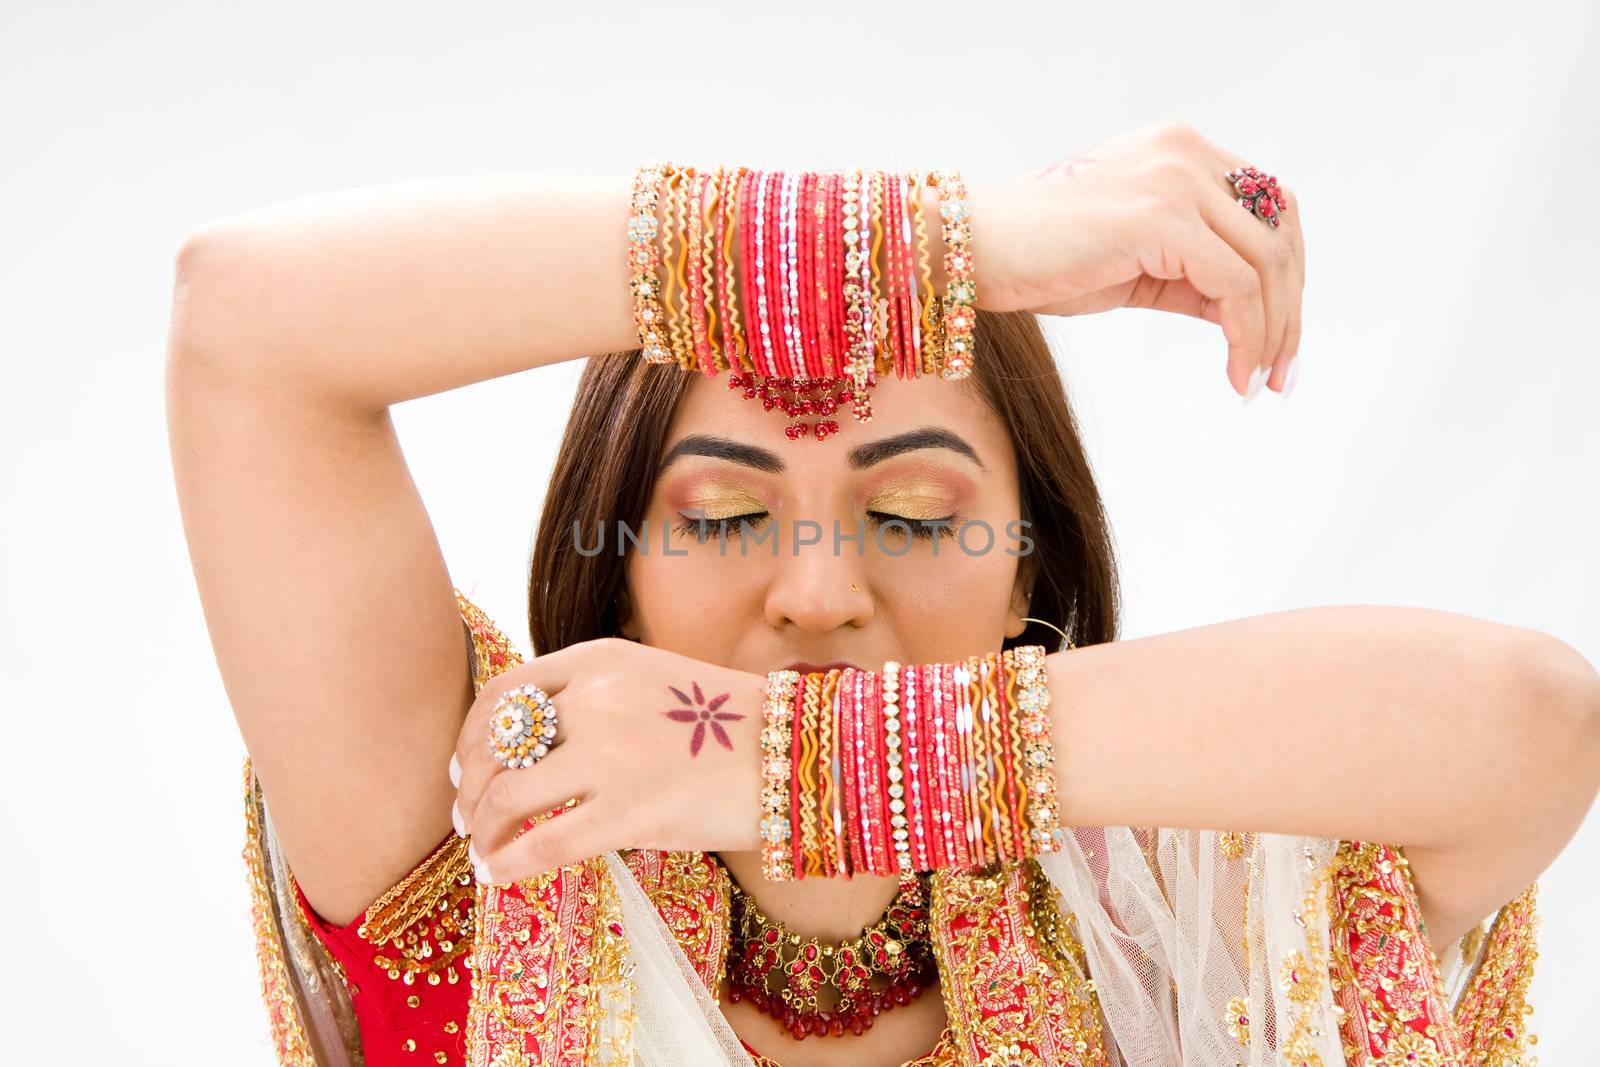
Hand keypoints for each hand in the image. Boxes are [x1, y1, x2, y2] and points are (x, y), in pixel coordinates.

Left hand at [450, 637, 767, 882]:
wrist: (796, 753)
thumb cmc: (725, 727)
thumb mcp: (652, 682)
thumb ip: (593, 698)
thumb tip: (529, 745)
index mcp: (599, 660)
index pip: (506, 692)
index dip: (473, 735)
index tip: (468, 768)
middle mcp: (595, 699)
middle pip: (497, 746)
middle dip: (472, 788)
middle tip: (468, 818)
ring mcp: (609, 755)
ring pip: (507, 798)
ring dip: (484, 829)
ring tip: (485, 849)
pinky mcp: (628, 812)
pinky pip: (542, 845)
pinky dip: (506, 864)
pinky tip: (499, 875)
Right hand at [971, 118, 1305, 397]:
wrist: (969, 247)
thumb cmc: (1038, 258)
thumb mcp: (1135, 264)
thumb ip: (1193, 273)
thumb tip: (1249, 318)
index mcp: (1181, 151)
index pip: (1270, 207)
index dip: (1289, 274)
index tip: (1282, 340)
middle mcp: (1186, 153)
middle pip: (1280, 232)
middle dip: (1289, 311)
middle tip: (1282, 376)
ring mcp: (1175, 180)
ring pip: (1264, 263)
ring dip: (1272, 334)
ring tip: (1257, 384)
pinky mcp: (1159, 217)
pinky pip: (1232, 287)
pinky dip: (1246, 338)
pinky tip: (1235, 376)